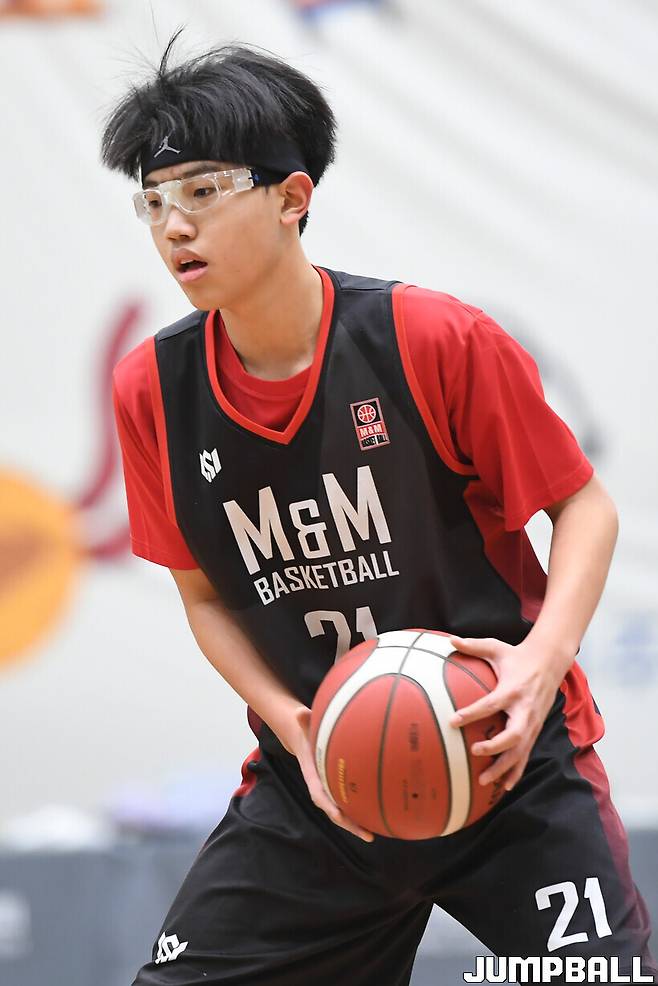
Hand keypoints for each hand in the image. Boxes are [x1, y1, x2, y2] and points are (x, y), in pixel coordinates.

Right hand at [290, 706, 374, 841]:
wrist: (302, 737)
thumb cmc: (305, 730)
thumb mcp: (303, 724)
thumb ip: (303, 720)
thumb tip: (301, 712)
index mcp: (312, 775)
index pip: (319, 794)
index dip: (329, 806)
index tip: (339, 816)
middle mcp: (321, 786)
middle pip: (334, 811)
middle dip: (349, 824)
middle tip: (367, 835)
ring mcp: (329, 789)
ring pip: (342, 811)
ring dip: (356, 823)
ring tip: (374, 834)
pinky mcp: (338, 787)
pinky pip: (349, 801)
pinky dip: (360, 810)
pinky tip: (376, 816)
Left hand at [448, 635, 566, 791]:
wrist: (550, 662)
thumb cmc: (518, 655)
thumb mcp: (496, 647)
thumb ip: (473, 646)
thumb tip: (449, 639)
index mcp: (513, 689)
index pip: (491, 704)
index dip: (472, 713)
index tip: (453, 720)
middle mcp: (525, 709)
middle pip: (513, 734)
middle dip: (495, 747)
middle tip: (474, 751)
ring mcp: (532, 723)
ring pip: (520, 751)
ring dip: (503, 767)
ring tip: (483, 780)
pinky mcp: (535, 730)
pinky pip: (526, 755)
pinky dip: (516, 772)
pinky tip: (505, 787)